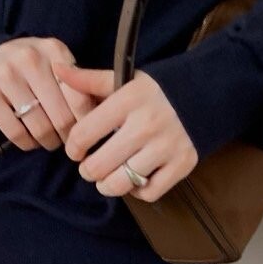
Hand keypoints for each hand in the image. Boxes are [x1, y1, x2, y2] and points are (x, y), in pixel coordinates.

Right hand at [0, 37, 80, 150]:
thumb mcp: (60, 66)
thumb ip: (82, 85)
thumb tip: (101, 117)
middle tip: (68, 142)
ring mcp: (3, 73)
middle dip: (68, 136)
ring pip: (39, 127)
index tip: (85, 132)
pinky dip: (27, 144)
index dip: (85, 123)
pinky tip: (31, 141)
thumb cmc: (36, 68)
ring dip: (49, 142)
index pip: (80, 98)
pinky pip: (15, 132)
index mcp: (54, 50)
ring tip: (51, 141)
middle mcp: (28, 57)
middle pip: (61, 116)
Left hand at [55, 64, 199, 200]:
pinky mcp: (183, 164)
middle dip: (88, 170)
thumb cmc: (156, 91)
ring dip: (108, 185)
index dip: (73, 147)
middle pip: (99, 165)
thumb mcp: (125, 79)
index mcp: (129, 100)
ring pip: (121, 183)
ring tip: (107, 178)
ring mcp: (167, 146)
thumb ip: (90, 80)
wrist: (206, 93)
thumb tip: (57, 70)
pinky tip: (134, 179)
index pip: (84, 134)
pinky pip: (148, 193)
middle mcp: (147, 124)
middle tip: (90, 167)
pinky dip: (137, 191)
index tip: (76, 150)